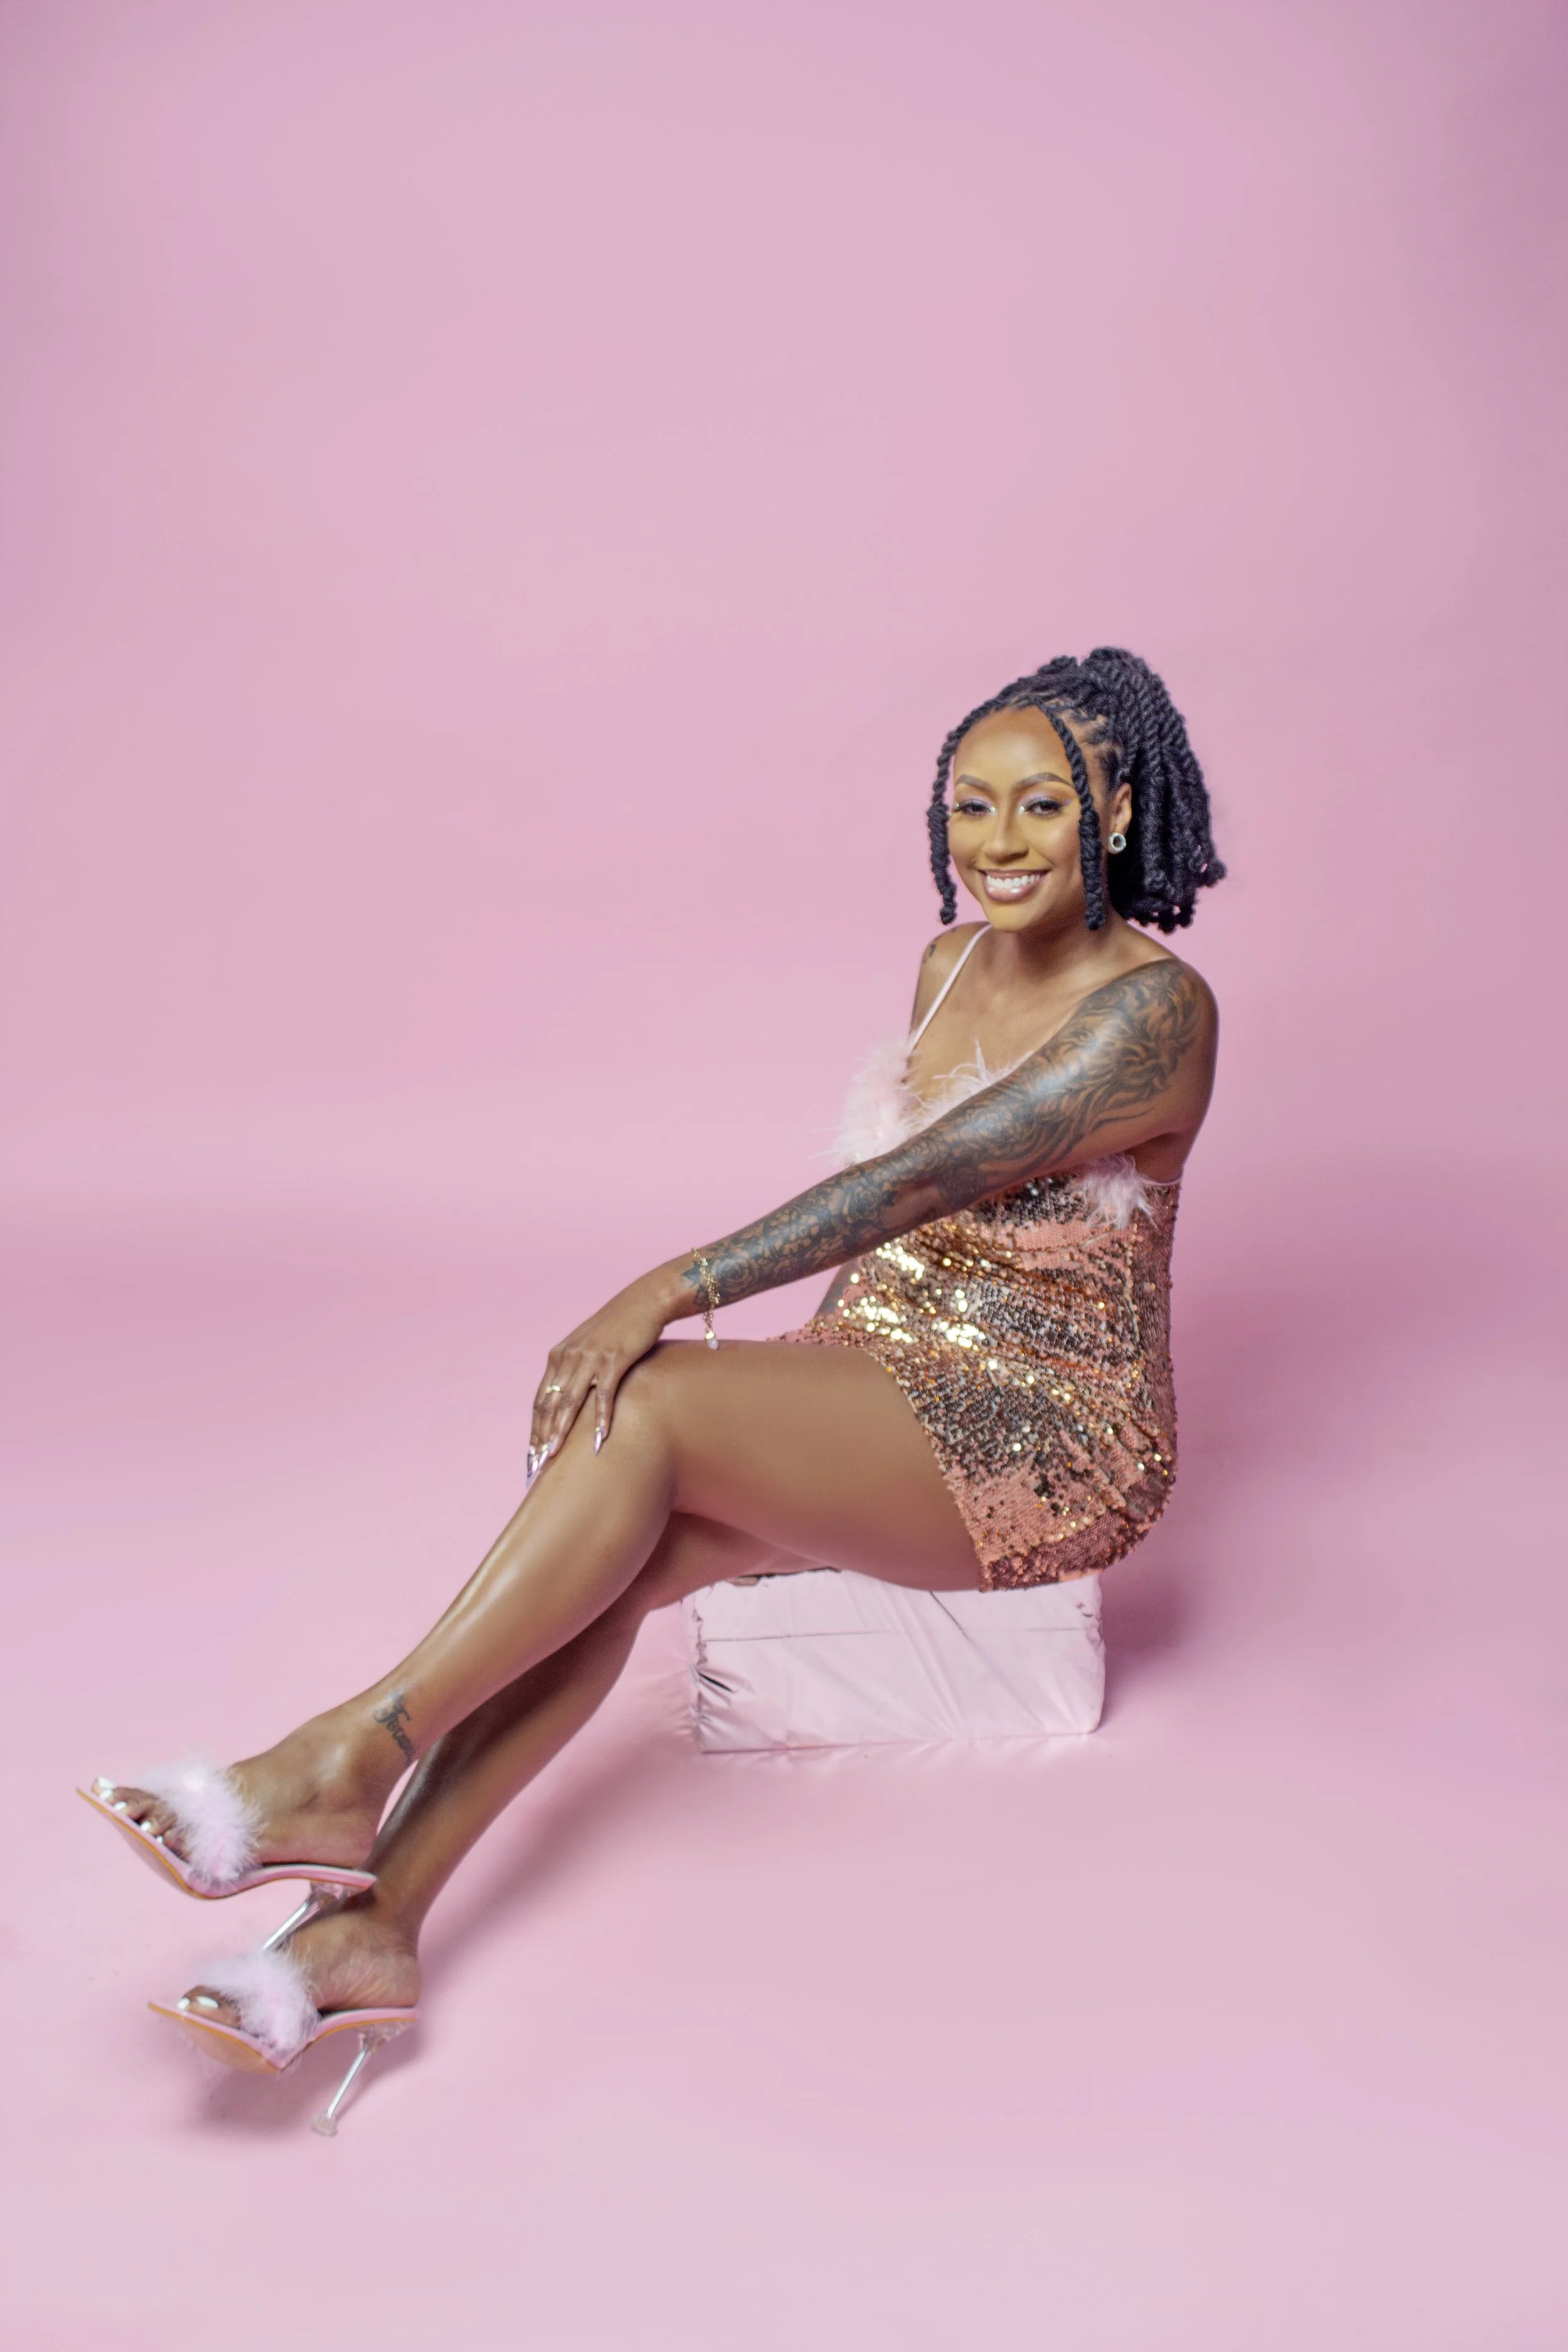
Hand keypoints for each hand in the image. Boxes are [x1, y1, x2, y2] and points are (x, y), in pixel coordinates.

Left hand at [528, 1269, 680, 1474]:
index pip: (541, 1400)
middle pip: (550, 1404)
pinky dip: (600, 1418)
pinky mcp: (614, 1360)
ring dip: (560, 1431)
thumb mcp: (589, 1346)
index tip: (532, 1454)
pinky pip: (604, 1395)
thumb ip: (575, 1369)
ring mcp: (590, 1359)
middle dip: (541, 1436)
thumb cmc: (619, 1327)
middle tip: (536, 1465)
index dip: (535, 1428)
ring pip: (569, 1401)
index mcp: (559, 1356)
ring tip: (554, 1456)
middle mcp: (569, 1357)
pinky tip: (598, 1438)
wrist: (645, 1301)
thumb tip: (569, 1399)